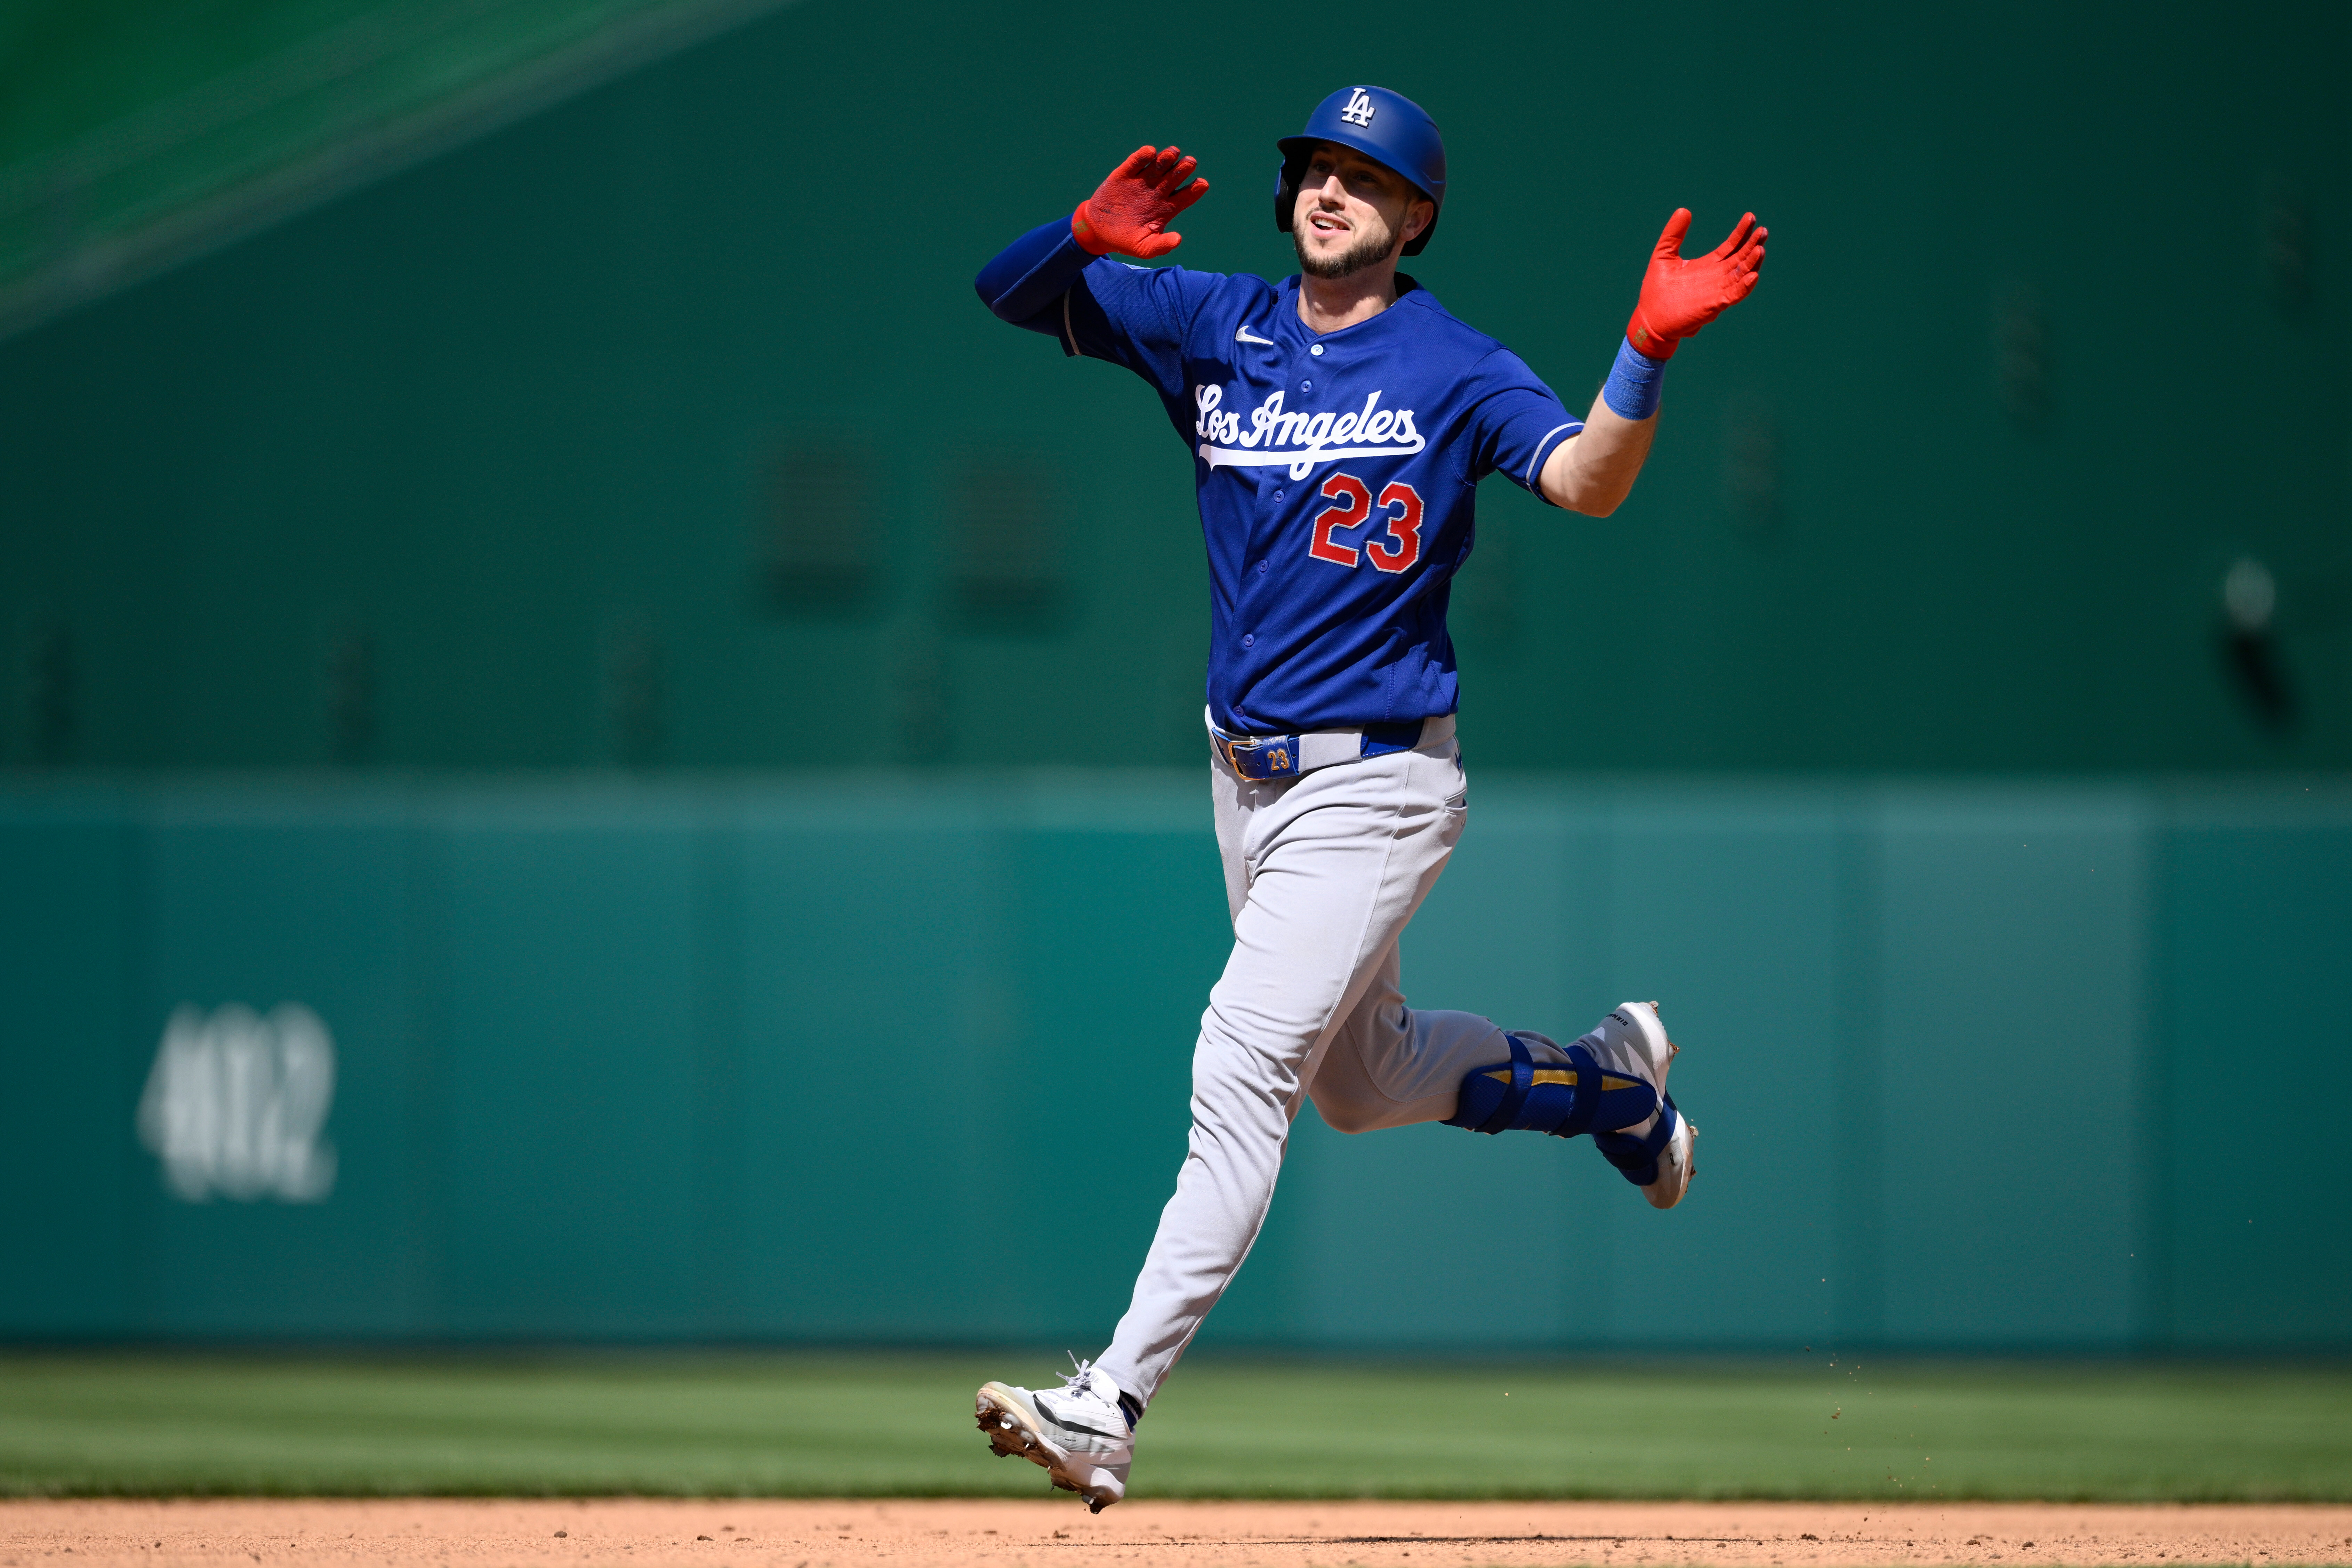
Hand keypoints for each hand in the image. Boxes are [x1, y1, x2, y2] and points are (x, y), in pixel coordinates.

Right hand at [1072, 146, 1208, 259]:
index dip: (1195, 189)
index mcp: (1167, 208)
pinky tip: (1150, 153)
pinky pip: (1137, 161)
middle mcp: (1158, 191)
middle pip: (1176, 176)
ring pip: (1160, 164)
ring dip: (1168, 157)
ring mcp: (1142, 180)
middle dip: (1184, 168)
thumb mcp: (1143, 248)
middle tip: (1190, 163)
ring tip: (1172, 154)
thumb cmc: (1125, 240)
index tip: (1202, 183)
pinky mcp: (1125, 173)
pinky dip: (1144, 155)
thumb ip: (1161, 245)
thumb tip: (1178, 240)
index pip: (1187, 195)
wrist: (1098, 231)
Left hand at [1624, 209, 1765, 359]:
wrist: (1649, 320)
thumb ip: (1673, 234)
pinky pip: (1733, 296)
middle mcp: (1716, 278)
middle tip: (1763, 230)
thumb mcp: (1663, 255)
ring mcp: (1716, 291)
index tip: (1750, 217)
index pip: (1730, 247)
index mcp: (1708, 265)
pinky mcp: (1713, 306)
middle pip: (1741, 259)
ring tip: (1760, 248)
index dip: (1741, 233)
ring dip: (1752, 263)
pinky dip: (1744, 287)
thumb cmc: (1656, 291)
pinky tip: (1753, 275)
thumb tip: (1684, 210)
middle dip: (1753, 245)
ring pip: (1741, 276)